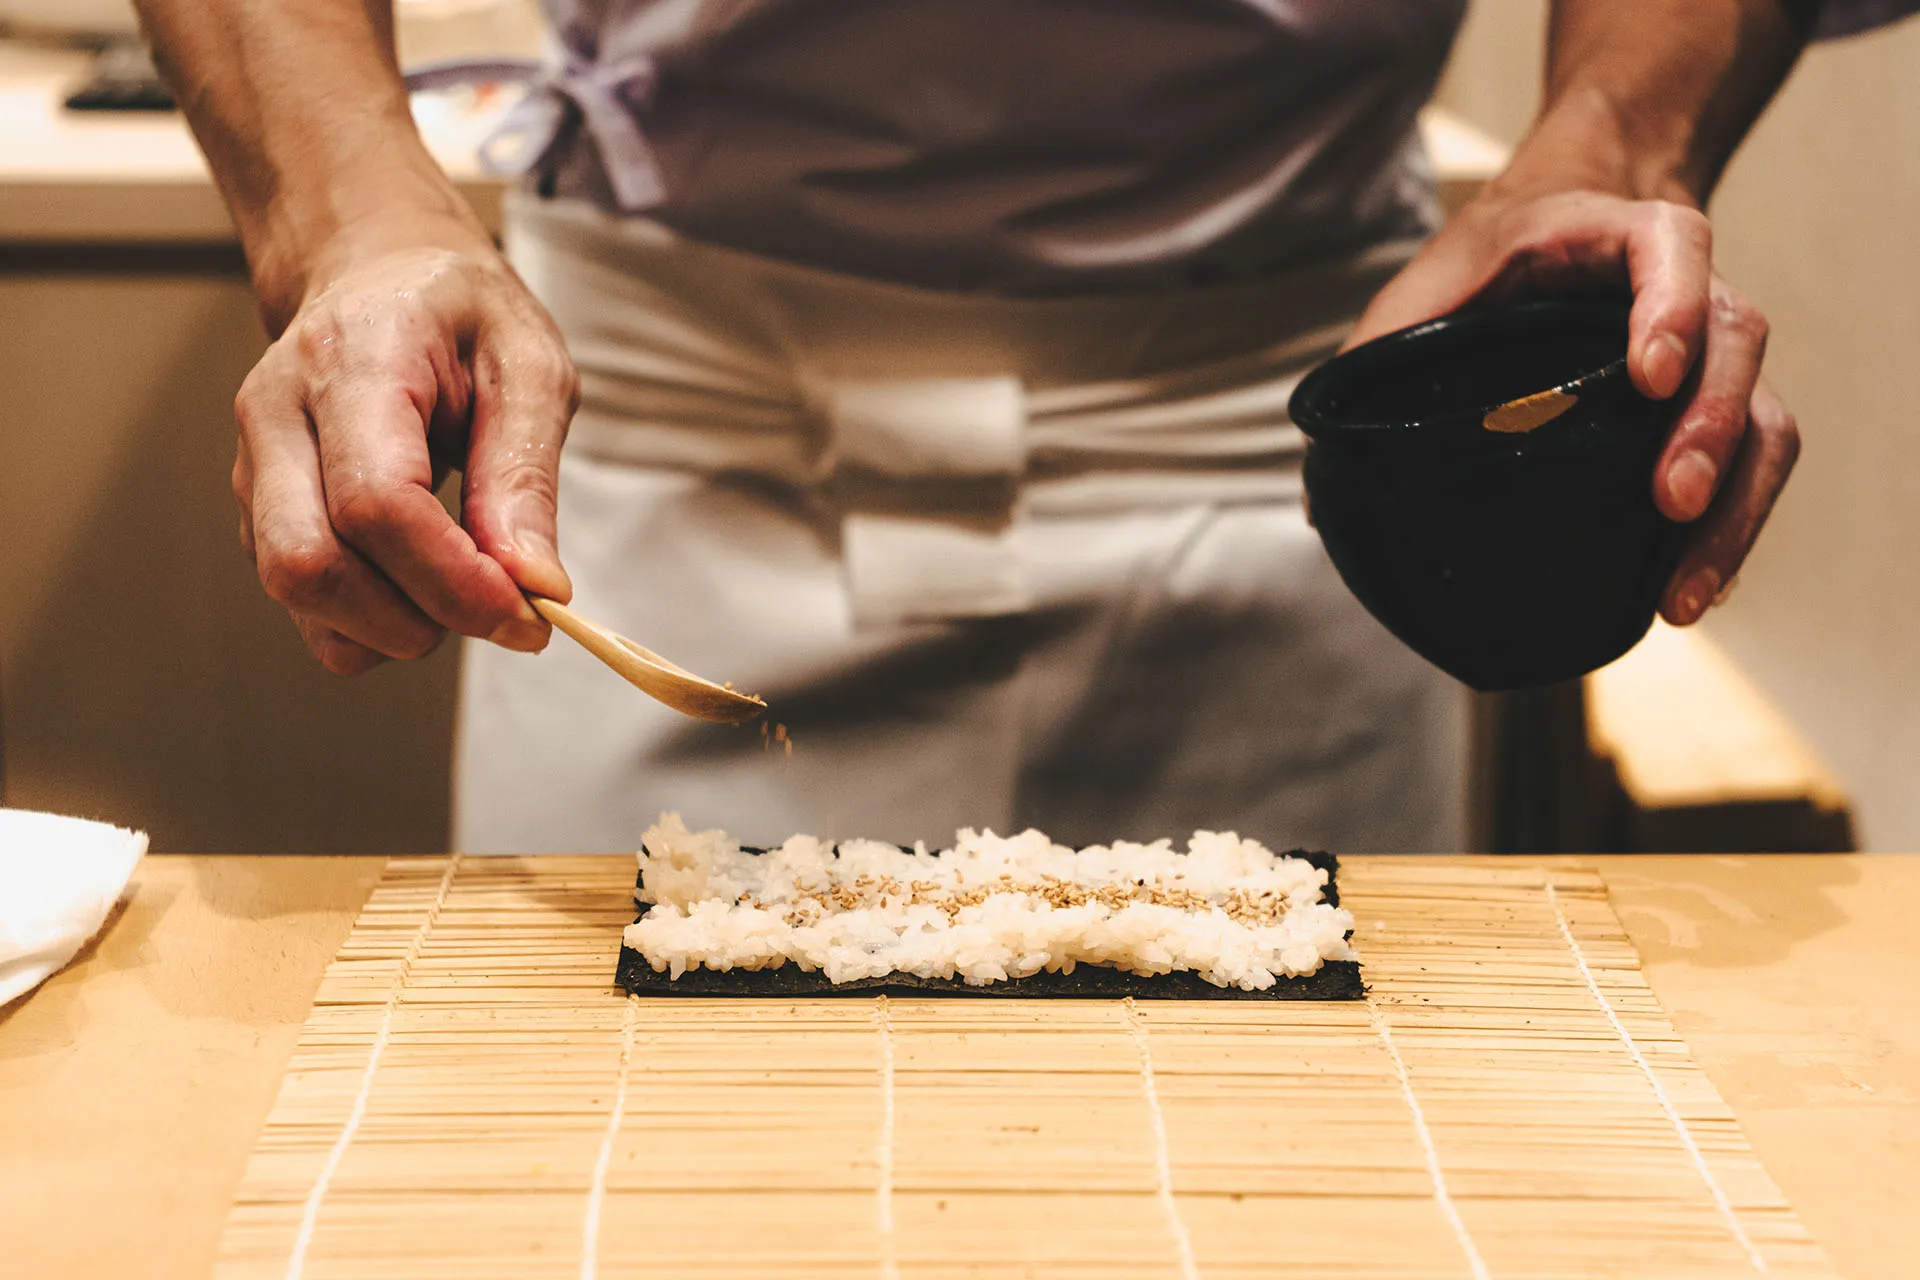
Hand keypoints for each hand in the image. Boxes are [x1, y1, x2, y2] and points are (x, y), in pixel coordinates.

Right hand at [233, 230, 577, 673]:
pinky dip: (366, 623)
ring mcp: (254, 465)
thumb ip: (526, 475)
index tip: (527, 613)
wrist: (379, 273)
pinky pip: (298, 600)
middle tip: (500, 613)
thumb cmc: (460, 315)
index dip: (452, 580)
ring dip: (391, 628)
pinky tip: (422, 588)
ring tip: (465, 593)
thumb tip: (533, 583)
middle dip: (414, 619)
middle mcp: (277, 414)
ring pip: (294, 592)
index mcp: (349, 360)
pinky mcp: (258, 508)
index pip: (376, 502)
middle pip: (308, 563)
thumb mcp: (529, 366)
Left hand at [1349, 189, 1798, 626]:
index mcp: (1623, 235)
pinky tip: (1693, 590)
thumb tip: (1313, 499)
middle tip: (1671, 501)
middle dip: (1710, 426)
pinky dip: (1735, 525)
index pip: (1672, 248)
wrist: (1569, 214)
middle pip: (1733, 344)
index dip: (1670, 307)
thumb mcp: (1426, 287)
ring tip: (1684, 591)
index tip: (1647, 375)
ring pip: (1763, 417)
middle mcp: (1692, 286)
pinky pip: (1756, 462)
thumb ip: (1377, 359)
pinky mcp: (1721, 406)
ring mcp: (1714, 351)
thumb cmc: (1492, 257)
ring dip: (1736, 504)